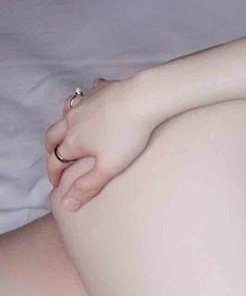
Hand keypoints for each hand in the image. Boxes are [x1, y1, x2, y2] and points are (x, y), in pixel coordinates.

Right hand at [44, 76, 159, 210]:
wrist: (143, 99)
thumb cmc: (128, 135)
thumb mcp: (109, 167)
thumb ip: (87, 186)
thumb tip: (67, 205)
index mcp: (73, 141)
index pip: (55, 161)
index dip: (54, 175)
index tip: (56, 184)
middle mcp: (72, 120)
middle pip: (52, 135)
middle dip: (51, 148)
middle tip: (55, 157)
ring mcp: (84, 103)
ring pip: (64, 113)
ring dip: (63, 124)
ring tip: (68, 131)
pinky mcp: (98, 89)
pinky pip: (85, 95)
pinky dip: (84, 101)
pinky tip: (93, 102)